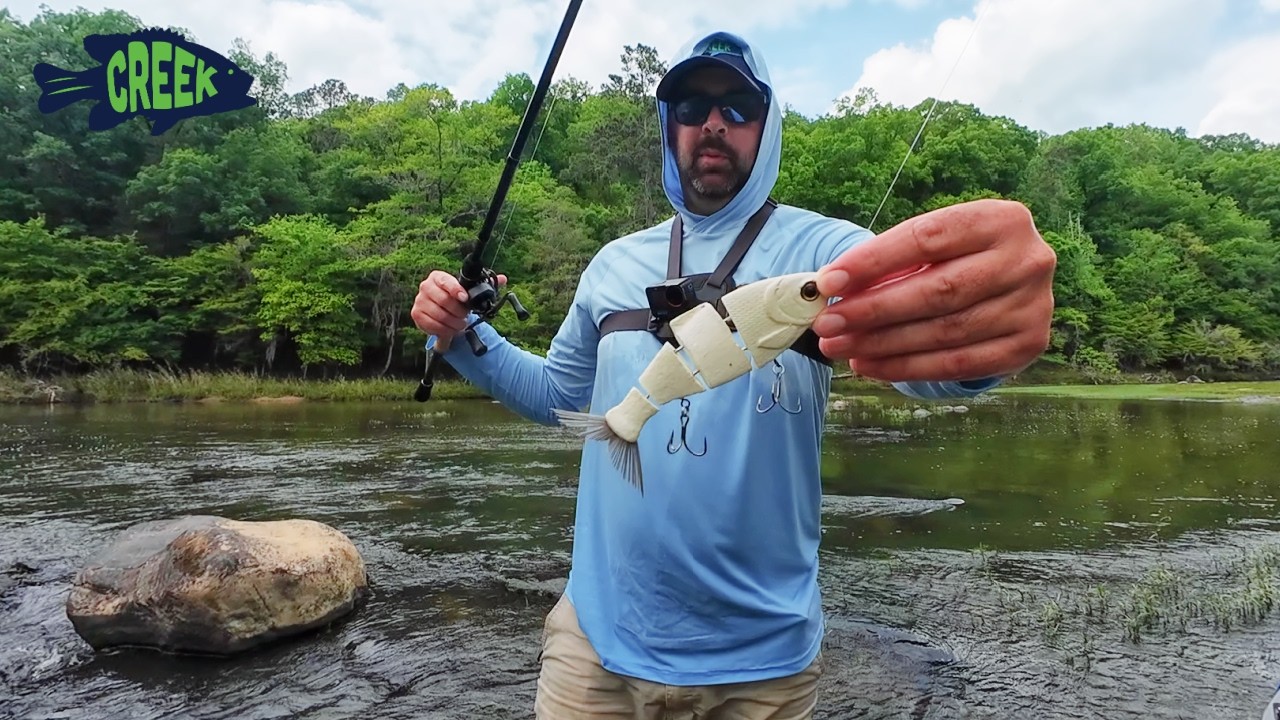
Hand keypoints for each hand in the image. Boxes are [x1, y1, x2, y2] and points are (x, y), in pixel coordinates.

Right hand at [411, 270, 505, 350]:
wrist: (441, 311)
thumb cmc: (456, 299)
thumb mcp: (469, 291)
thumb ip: (485, 284)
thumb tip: (503, 278)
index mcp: (438, 277)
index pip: (445, 281)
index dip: (456, 290)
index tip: (465, 299)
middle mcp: (425, 286)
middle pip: (443, 300)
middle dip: (458, 311)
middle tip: (465, 316)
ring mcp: (419, 301)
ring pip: (439, 314)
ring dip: (453, 322)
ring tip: (460, 324)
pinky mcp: (416, 315)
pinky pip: (432, 325)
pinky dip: (445, 329)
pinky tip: (451, 329)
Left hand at [812, 199, 1055, 381]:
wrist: (1009, 285)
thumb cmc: (955, 259)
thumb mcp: (930, 248)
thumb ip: (890, 263)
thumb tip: (831, 288)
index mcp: (1001, 220)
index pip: (927, 238)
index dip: (873, 261)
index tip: (828, 282)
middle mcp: (1027, 261)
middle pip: (938, 291)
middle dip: (874, 310)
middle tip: (827, 323)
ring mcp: (1033, 306)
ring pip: (945, 332)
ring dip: (883, 344)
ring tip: (840, 346)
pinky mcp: (1027, 345)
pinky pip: (957, 364)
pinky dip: (906, 367)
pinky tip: (870, 364)